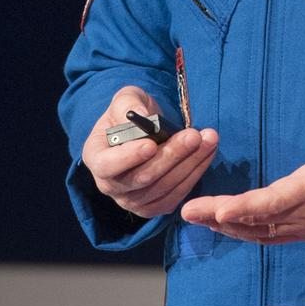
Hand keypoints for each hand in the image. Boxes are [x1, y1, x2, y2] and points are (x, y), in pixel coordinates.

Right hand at [81, 86, 218, 218]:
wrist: (143, 131)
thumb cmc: (131, 114)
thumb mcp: (126, 98)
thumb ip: (129, 103)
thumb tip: (141, 115)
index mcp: (95, 158)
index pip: (108, 165)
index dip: (129, 157)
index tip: (151, 145)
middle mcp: (109, 185)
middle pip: (142, 178)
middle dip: (172, 155)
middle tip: (194, 135)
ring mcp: (131, 200)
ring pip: (164, 188)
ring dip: (190, 163)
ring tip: (208, 139)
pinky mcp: (153, 206)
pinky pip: (176, 196)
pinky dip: (195, 174)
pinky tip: (207, 153)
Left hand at [181, 96, 304, 242]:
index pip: (273, 201)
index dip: (244, 207)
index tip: (216, 208)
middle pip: (257, 221)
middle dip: (220, 217)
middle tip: (187, 211)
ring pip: (261, 233)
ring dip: (229, 227)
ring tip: (199, 218)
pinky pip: (272, 236)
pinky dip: (247, 233)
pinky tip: (231, 227)